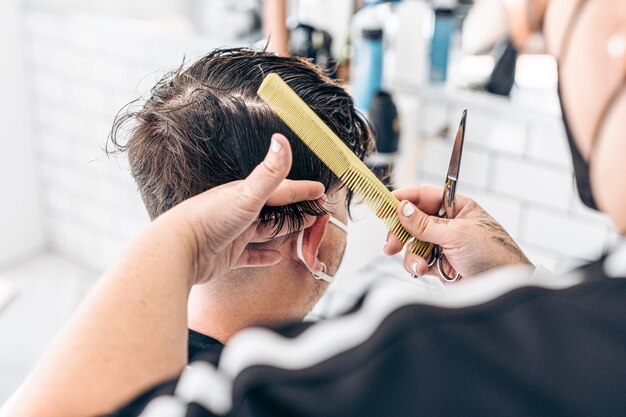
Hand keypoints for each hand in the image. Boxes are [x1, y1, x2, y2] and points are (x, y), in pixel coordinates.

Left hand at [161, 133, 323, 284]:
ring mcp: (234, 234)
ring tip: (301, 231)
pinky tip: (275, 257)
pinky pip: (250, 255)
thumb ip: (269, 172)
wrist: (178, 250)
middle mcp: (240, 212)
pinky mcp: (227, 256)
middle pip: (275, 211)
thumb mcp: (246, 194)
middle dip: (296, 211)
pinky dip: (264, 255)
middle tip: (316, 213)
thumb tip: (281, 139)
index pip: (282, 190)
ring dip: (284, 231)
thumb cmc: (210, 219)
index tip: (321, 190)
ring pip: (265, 232)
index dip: (303, 190)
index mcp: (246, 194)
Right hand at [384, 186, 531, 279]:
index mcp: (457, 207)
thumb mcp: (456, 234)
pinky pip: (418, 260)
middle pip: (413, 221)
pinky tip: (423, 270)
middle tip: (392, 242)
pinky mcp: (440, 264)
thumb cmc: (493, 254)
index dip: (404, 199)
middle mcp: (449, 224)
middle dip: (401, 232)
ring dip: (411, 254)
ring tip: (418, 264)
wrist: (503, 286)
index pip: (425, 197)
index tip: (385, 204)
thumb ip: (425, 223)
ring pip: (413, 243)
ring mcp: (443, 244)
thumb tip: (403, 209)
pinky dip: (417, 265)